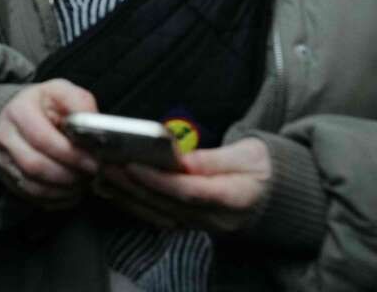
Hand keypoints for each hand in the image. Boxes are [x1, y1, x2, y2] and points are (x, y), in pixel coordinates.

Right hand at [0, 80, 98, 208]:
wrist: (20, 115)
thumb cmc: (46, 105)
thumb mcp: (62, 91)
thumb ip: (79, 103)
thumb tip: (94, 123)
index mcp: (18, 111)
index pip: (42, 138)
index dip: (71, 154)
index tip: (93, 161)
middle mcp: (4, 135)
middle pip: (35, 165)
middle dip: (69, 175)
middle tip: (91, 175)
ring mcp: (3, 159)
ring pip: (33, 185)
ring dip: (64, 189)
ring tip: (83, 182)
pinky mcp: (8, 178)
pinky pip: (33, 197)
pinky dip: (57, 198)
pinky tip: (71, 190)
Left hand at [96, 137, 272, 232]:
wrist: (278, 194)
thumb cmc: (264, 167)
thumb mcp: (248, 154)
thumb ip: (211, 159)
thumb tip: (178, 158)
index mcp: (236, 197)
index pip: (190, 192)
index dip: (158, 180)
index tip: (131, 164)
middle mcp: (217, 218)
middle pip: (168, 204)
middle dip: (133, 185)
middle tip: (104, 164)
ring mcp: (204, 225)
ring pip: (159, 213)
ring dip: (128, 196)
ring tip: (101, 174)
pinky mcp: (193, 224)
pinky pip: (160, 217)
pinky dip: (135, 204)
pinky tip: (113, 190)